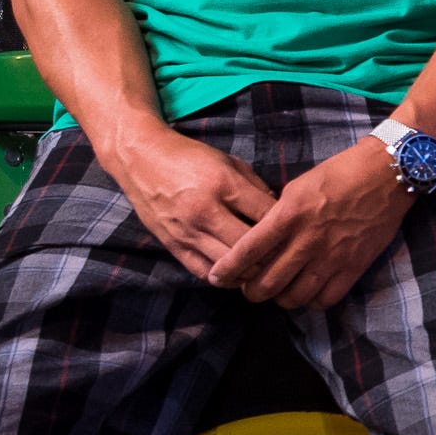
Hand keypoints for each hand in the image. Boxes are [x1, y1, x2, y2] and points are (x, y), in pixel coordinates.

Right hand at [97, 124, 278, 280]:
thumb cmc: (191, 157)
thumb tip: (281, 214)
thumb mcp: (230, 162)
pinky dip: (224, 277)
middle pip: (249, 247)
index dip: (285, 227)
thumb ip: (257, 188)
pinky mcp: (173, 245)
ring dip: (249, 272)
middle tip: (284, 258)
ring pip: (228, 266)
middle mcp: (204, 211)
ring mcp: (187, 231)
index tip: (295, 232)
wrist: (140, 159)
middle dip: (270, 256)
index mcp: (223, 184)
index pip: (266, 216)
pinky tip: (237, 273)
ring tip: (264, 270)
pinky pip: (203, 272)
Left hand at [209, 136, 414, 308]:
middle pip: (267, 283)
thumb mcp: (299, 185)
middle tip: (249, 288)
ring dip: (280, 298)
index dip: (227, 269)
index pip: (248, 250)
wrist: (387, 175)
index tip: (217, 277)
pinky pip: (324, 300)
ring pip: (294, 297)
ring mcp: (332, 257)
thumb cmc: (339, 173)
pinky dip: (311, 301)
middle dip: (251, 292)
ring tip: (279, 291)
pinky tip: (308, 290)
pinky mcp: (354, 268)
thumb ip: (278, 214)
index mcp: (289, 214)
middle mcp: (308, 240)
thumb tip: (261, 237)